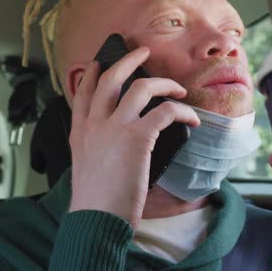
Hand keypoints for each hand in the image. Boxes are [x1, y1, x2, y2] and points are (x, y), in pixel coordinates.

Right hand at [68, 47, 199, 228]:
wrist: (96, 219)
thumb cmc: (95, 200)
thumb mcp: (85, 167)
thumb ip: (96, 147)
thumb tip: (117, 142)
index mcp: (80, 131)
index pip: (84, 92)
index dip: (94, 74)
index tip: (101, 63)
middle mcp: (95, 123)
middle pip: (111, 78)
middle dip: (129, 59)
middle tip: (142, 51)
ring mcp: (115, 127)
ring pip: (142, 87)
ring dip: (165, 84)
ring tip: (179, 90)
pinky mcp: (137, 137)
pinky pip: (166, 111)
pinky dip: (183, 112)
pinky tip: (192, 120)